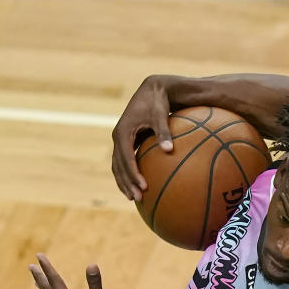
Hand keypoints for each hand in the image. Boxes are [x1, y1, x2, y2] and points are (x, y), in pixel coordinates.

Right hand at [111, 76, 172, 200]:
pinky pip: (124, 161)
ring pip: (118, 166)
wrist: (152, 89)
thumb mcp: (160, 115)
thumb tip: (169, 149)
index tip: (144, 186)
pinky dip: (128, 174)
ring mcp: (121, 140)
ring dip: (124, 182)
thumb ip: (163, 132)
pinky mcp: (126, 141)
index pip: (126, 158)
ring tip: (134, 198)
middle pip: (118, 165)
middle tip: (137, 198)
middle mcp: (118, 137)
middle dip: (126, 183)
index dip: (133, 174)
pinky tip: (138, 185)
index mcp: (123, 132)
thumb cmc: (157, 102)